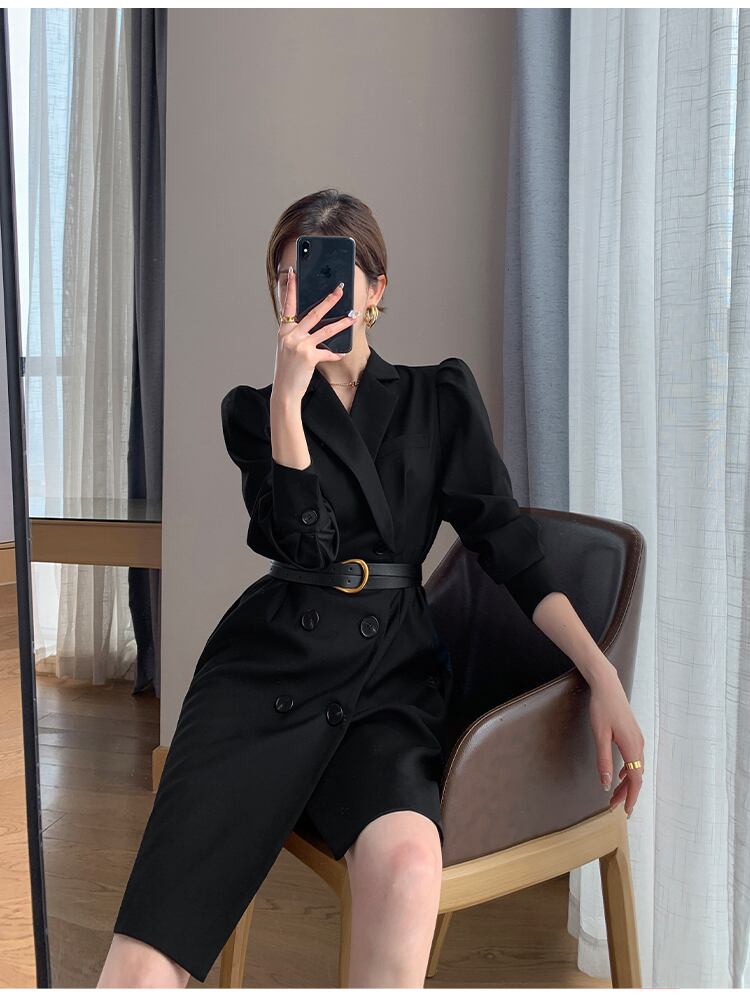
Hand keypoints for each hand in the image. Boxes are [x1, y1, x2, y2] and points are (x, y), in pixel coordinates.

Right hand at [272, 267, 354, 404]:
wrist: (284, 391)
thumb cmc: (287, 370)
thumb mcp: (287, 349)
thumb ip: (296, 335)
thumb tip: (313, 324)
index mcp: (284, 331)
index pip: (288, 305)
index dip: (290, 289)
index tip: (293, 273)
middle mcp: (290, 335)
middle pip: (313, 313)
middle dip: (328, 301)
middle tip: (339, 290)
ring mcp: (299, 346)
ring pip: (325, 330)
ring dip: (341, 323)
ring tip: (352, 316)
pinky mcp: (309, 357)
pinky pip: (327, 353)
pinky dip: (335, 354)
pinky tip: (341, 353)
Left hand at [588, 663, 644, 818]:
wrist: (607, 685)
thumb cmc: (602, 708)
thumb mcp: (599, 736)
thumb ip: (603, 760)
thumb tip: (605, 784)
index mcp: (632, 747)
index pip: (636, 780)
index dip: (632, 797)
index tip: (626, 812)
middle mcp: (639, 745)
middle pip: (637, 776)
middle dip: (627, 793)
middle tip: (613, 806)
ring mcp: (638, 739)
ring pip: (636, 768)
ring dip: (627, 783)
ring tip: (615, 794)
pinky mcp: (633, 734)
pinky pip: (634, 759)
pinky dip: (628, 771)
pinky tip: (620, 774)